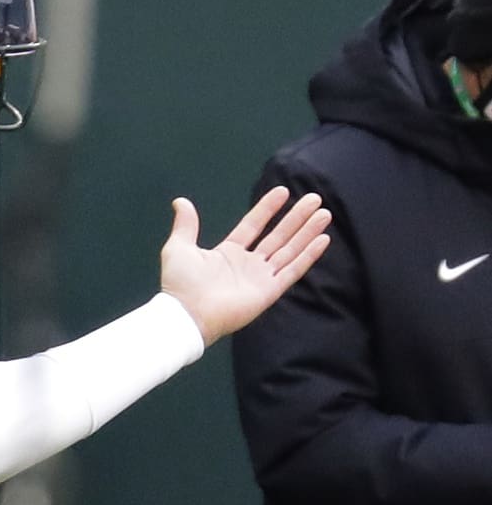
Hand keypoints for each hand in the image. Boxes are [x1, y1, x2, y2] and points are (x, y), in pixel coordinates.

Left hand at [158, 185, 329, 345]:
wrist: (187, 313)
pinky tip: (323, 239)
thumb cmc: (181, 283)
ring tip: (324, 213)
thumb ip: (186, 225)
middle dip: (296, 218)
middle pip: (278, 236)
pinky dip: (309, 255)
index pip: (253, 225)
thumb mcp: (179, 247)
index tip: (283, 191)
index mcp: (228, 253)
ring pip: (290, 250)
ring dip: (307, 232)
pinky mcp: (270, 291)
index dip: (267, 209)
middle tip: (314, 199)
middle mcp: (248, 264)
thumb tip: (180, 202)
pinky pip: (293, 270)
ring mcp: (261, 278)